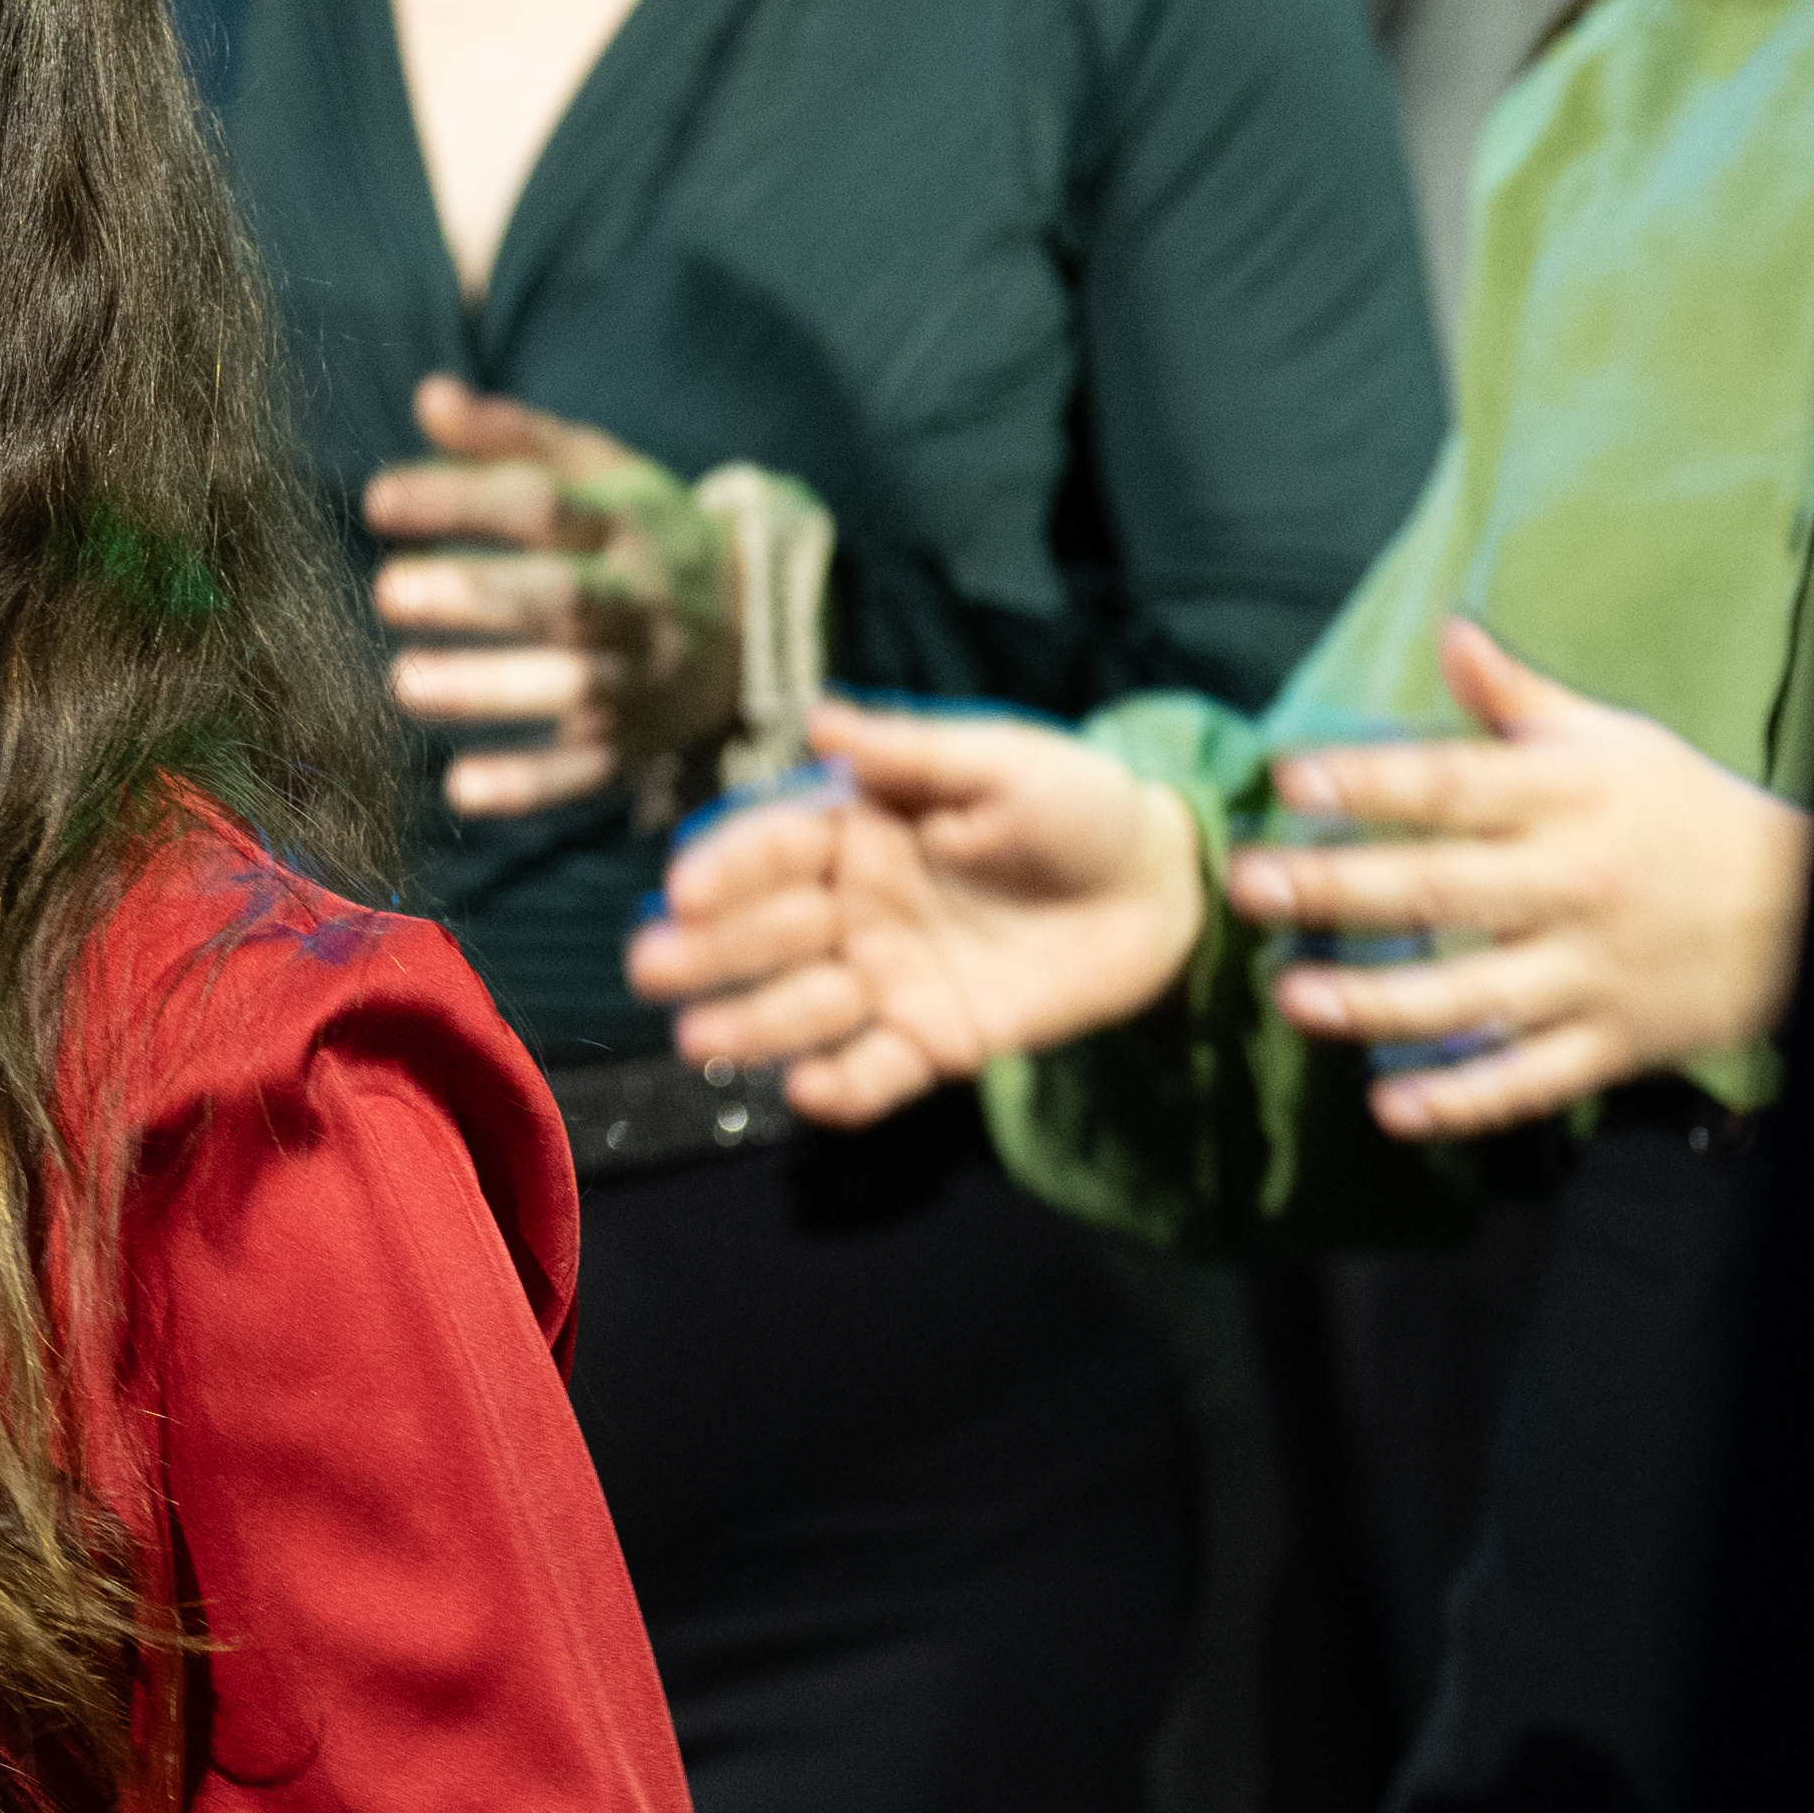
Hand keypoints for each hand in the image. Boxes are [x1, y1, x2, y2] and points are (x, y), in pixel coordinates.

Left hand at [358, 376, 726, 820]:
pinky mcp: (637, 740)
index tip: (376, 501)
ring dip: (491, 688)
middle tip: (389, 592)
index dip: (460, 500)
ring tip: (406, 681)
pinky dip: (529, 783)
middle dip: (476, 594)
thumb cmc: (640, 533)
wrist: (753, 622)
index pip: (540, 505)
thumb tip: (428, 394)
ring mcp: (642, 676)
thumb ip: (509, 437)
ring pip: (574, 686)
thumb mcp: (595, 470)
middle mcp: (638, 599)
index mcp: (623, 523)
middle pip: (561, 597)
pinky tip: (460, 786)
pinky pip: (587, 769)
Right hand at [630, 695, 1204, 1125]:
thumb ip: (912, 753)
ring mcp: (890, 978)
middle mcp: (856, 907)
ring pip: (804, 1007)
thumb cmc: (1078, 804)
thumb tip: (818, 720)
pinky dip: (843, 1087)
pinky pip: (879, 1071)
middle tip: (650, 968)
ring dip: (751, 1024)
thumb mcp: (1003, 761)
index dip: (725, 869)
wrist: (1163, 891)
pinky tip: (810, 1091)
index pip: (773, 847)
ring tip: (698, 1041)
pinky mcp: (937, 1040)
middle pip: (766, 932)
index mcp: (858, 830)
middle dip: (705, 951)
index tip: (681, 890)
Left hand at [1227, 619, 1811, 1138]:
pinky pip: (1528, 1079)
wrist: (1806, 908)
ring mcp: (1591, 971)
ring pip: (1472, 995)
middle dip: (1337, 891)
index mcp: (1567, 800)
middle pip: (1441, 890)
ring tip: (1294, 999)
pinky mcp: (1613, 1043)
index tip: (1287, 781)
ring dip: (1377, 1003)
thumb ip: (1517, 699)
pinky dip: (1462, 1100)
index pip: (1453, 785)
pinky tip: (1390, 1106)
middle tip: (1247, 887)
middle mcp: (1572, 885)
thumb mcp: (1612, 742)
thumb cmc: (1685, 814)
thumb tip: (1448, 630)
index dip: (1367, 782)